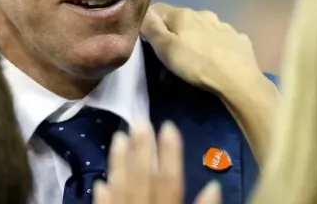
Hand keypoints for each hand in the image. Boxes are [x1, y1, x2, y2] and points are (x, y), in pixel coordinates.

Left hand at [94, 121, 220, 203]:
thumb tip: (214, 186)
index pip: (171, 182)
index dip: (170, 154)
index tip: (168, 126)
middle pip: (143, 180)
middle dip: (142, 150)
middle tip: (139, 121)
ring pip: (121, 190)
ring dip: (120, 164)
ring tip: (119, 138)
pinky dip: (104, 197)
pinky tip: (102, 182)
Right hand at [140, 3, 261, 93]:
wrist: (240, 81)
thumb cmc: (197, 65)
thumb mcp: (166, 49)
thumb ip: (152, 28)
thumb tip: (143, 11)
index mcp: (183, 15)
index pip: (158, 8)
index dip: (150, 22)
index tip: (148, 38)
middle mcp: (204, 14)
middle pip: (182, 18)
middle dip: (175, 30)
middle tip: (172, 52)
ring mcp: (224, 25)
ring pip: (203, 27)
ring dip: (196, 37)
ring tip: (196, 56)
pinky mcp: (239, 39)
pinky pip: (221, 38)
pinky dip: (215, 45)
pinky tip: (217, 58)